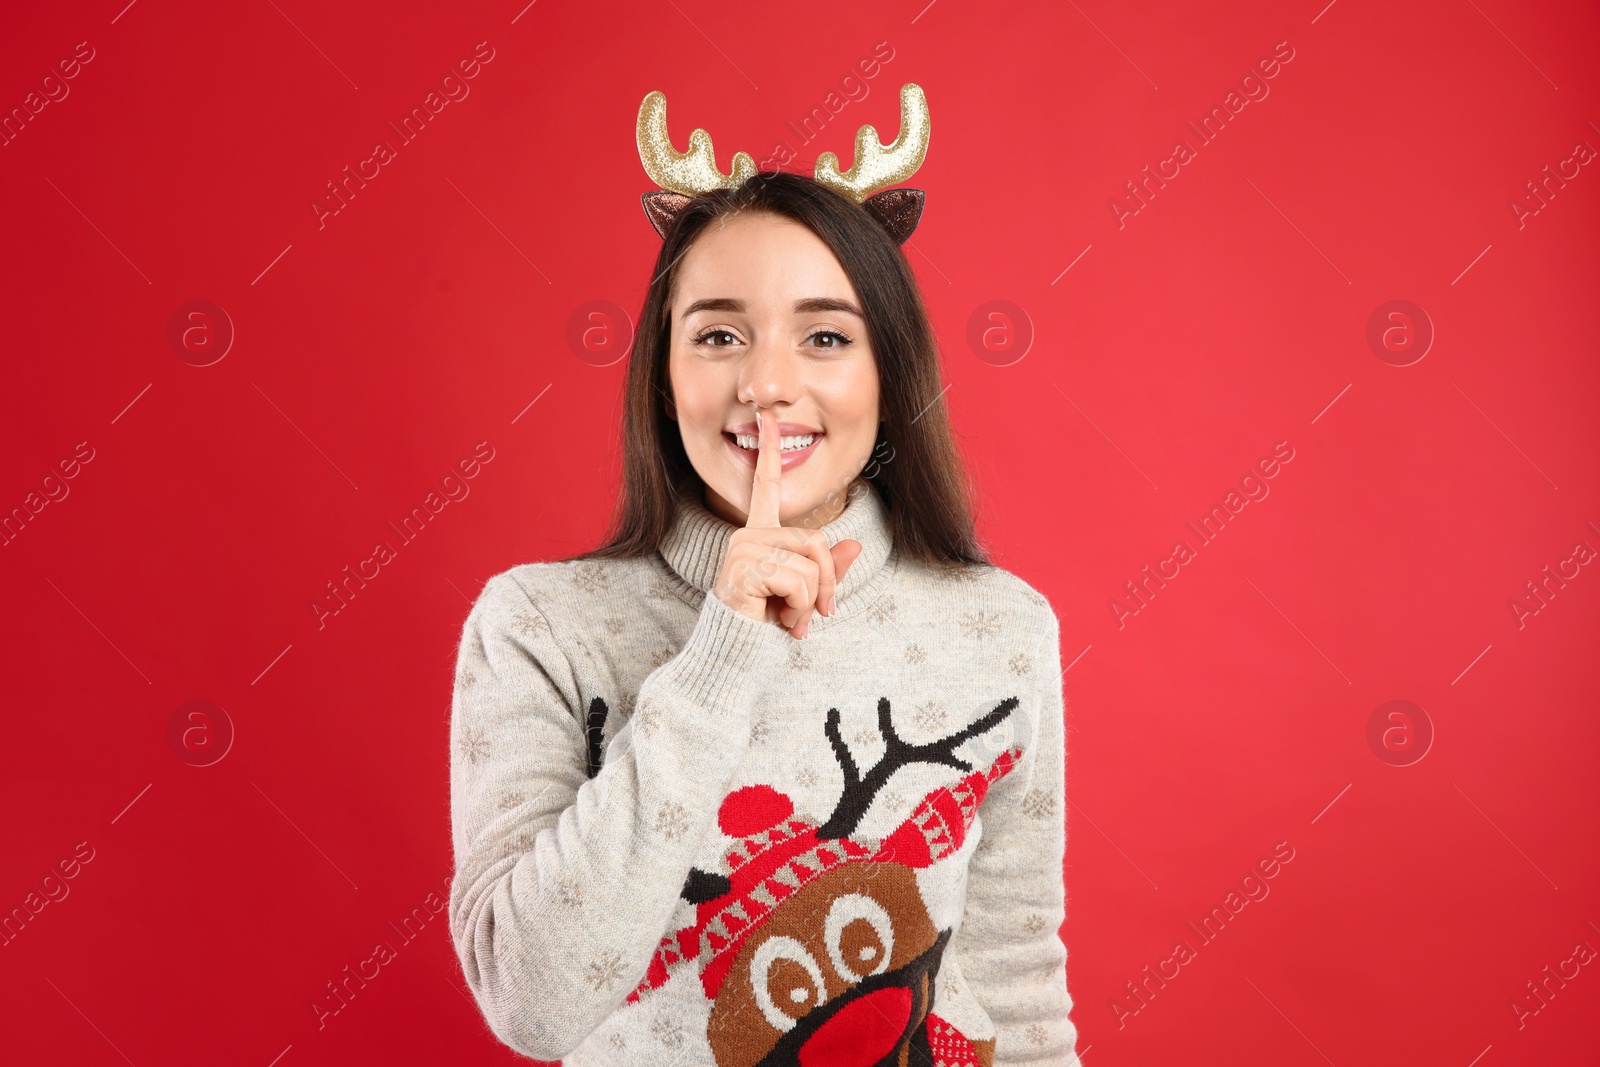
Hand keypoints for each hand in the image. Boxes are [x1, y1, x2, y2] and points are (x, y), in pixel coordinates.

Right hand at [711, 410, 862, 638]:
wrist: (733, 659)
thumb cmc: (763, 629)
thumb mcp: (803, 596)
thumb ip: (827, 571)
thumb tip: (855, 545)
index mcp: (758, 536)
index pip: (767, 488)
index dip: (770, 452)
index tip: (768, 418)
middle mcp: (747, 535)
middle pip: (815, 540)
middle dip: (825, 582)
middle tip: (813, 615)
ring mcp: (744, 549)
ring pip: (811, 563)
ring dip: (811, 601)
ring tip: (790, 620)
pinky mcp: (746, 567)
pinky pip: (801, 581)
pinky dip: (801, 608)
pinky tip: (781, 622)